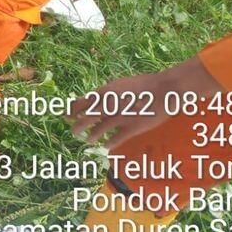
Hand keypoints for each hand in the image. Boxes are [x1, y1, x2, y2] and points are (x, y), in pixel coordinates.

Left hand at [70, 58, 221, 149]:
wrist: (166, 89)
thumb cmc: (143, 85)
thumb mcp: (120, 85)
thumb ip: (106, 94)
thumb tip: (93, 99)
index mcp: (106, 93)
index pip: (82, 103)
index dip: (72, 111)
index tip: (66, 116)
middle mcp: (109, 106)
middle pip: (86, 118)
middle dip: (77, 126)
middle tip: (73, 132)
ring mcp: (120, 117)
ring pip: (98, 131)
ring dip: (91, 136)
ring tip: (89, 139)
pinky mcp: (132, 128)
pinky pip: (115, 140)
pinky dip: (108, 144)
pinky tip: (106, 146)